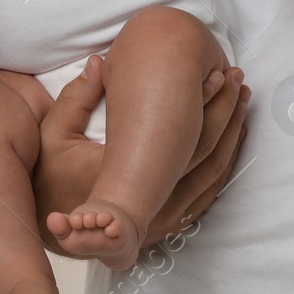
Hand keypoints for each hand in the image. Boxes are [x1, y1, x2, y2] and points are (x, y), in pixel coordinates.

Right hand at [33, 55, 249, 253]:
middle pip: (207, 152)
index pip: (182, 136)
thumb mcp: (52, 136)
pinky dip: (226, 162)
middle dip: (228, 111)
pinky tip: (234, 138)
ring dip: (233, 134)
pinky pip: (210, 193)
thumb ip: (75, 98)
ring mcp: (165, 218)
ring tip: (242, 100)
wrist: (58, 231)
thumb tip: (99, 62)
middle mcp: (153, 202)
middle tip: (238, 79)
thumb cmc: (51, 178)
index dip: (205, 101)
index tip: (217, 73)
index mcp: (128, 175)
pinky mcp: (171, 224)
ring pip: (214, 173)